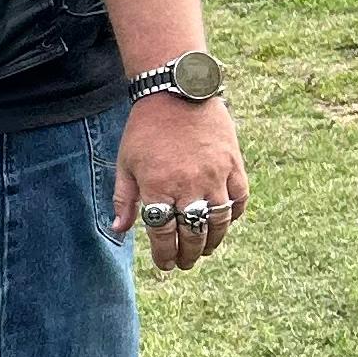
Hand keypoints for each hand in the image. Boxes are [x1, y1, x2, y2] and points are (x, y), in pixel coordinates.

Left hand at [115, 93, 249, 270]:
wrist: (177, 91)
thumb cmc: (146, 129)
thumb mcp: (125, 163)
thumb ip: (124, 199)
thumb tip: (119, 230)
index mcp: (158, 187)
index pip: (164, 234)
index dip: (165, 255)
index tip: (165, 265)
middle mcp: (188, 185)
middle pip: (193, 233)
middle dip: (187, 255)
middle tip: (183, 263)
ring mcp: (215, 175)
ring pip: (219, 221)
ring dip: (212, 241)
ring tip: (204, 249)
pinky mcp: (233, 164)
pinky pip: (238, 199)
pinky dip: (233, 215)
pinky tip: (224, 221)